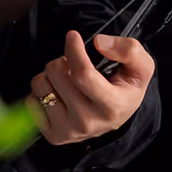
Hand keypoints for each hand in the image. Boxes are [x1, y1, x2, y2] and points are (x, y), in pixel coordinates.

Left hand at [27, 30, 154, 145]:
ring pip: (40, 84)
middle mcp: (89, 122)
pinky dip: (42, 91)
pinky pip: (30, 100)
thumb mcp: (140, 67)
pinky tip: (59, 95)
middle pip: (56, 73)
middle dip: (63, 61)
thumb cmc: (125, 88)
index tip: (73, 36)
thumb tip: (99, 42)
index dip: (74, 50)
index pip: (82, 74)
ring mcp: (69, 131)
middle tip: (74, 68)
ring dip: (51, 76)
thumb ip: (129, 50)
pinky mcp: (53, 135)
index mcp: (112, 106)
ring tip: (67, 82)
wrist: (116, 117)